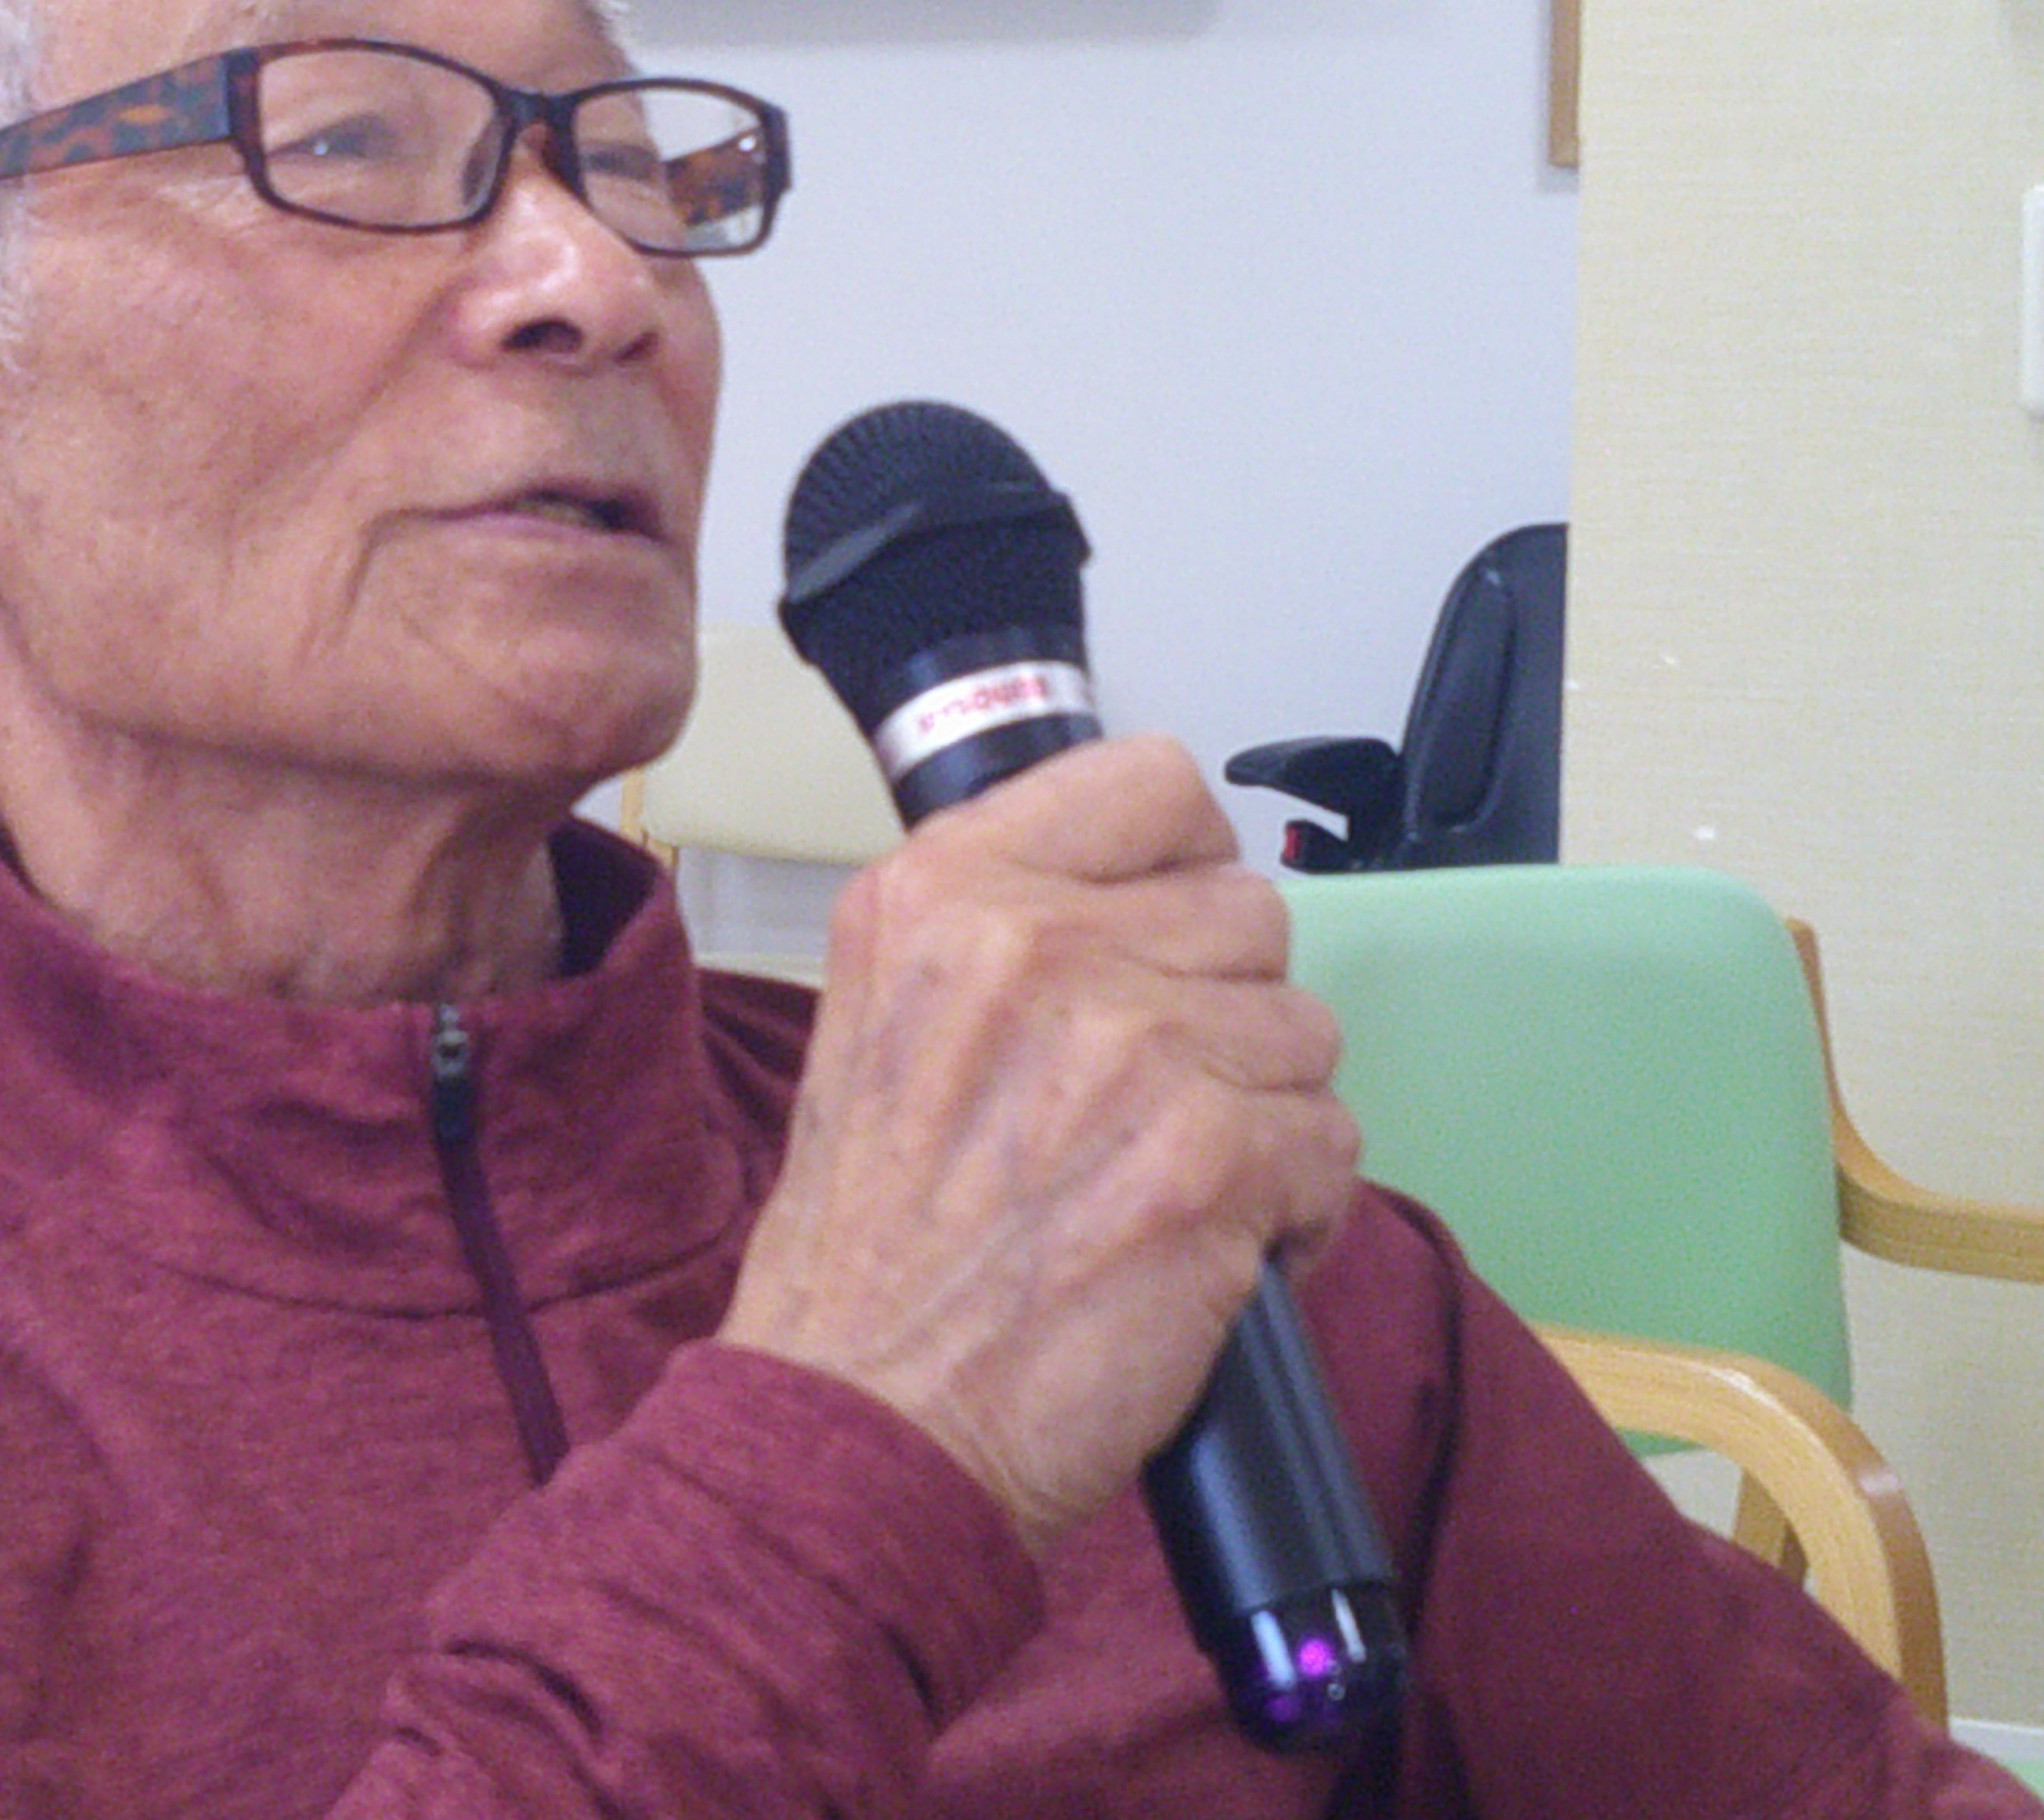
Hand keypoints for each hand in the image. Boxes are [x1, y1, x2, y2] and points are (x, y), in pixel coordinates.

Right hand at [717, 735, 1355, 1552]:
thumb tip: (1142, 890)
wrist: (861, 1413)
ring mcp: (1131, 1046)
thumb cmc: (872, 1246)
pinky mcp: (1212, 1157)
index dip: (1181, 864)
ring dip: (1261, 1114)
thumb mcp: (877, 1016)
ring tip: (1167, 1181)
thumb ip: (995, 929)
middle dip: (1222, 1010)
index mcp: (941, 893)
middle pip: (1246, 914)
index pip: (1152, 780)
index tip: (1161, 932)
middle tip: (1145, 1099)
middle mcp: (1033, 945)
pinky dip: (1292, 1212)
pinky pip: (1332, 1142)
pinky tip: (1204, 1246)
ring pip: (1303, 1031)